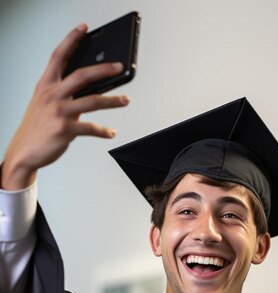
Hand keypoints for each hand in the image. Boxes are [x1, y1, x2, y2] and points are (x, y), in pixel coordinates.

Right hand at [1, 23, 129, 189]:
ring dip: (113, 100)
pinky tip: (111, 132)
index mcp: (46, 85)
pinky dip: (104, 131)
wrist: (25, 151)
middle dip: (104, 69)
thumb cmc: (38, 127)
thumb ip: (65, 94)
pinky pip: (90, 128)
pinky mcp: (65, 130)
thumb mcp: (45, 104)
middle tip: (120, 67)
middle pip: (82, 75)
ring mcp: (59, 112)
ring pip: (92, 101)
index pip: (59, 56)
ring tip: (126, 100)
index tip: (84, 28)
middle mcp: (52, 95)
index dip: (71, 40)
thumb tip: (91, 89)